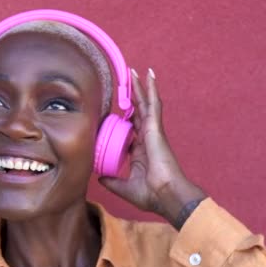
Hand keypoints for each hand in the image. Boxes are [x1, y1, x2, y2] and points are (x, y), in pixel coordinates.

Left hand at [99, 69, 204, 223]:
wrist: (166, 195)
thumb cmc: (151, 195)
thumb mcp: (125, 187)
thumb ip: (112, 181)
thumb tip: (99, 176)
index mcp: (141, 151)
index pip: (132, 129)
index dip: (124, 119)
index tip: (116, 112)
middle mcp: (148, 138)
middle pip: (138, 112)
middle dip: (133, 96)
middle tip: (128, 80)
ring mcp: (153, 132)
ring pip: (145, 104)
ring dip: (140, 87)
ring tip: (135, 71)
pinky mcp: (156, 129)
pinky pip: (153, 104)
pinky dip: (151, 89)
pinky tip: (148, 76)